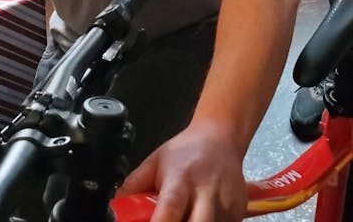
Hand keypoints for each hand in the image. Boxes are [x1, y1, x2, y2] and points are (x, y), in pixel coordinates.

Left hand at [118, 123, 247, 221]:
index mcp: (181, 178)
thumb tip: (113, 208)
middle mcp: (206, 191)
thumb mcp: (155, 162)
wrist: (220, 137)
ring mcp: (226, 203)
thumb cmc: (185, 152)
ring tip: (185, 214)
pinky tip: (200, 215)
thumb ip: (134, 186)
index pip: (170, 209)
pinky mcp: (239, 211)